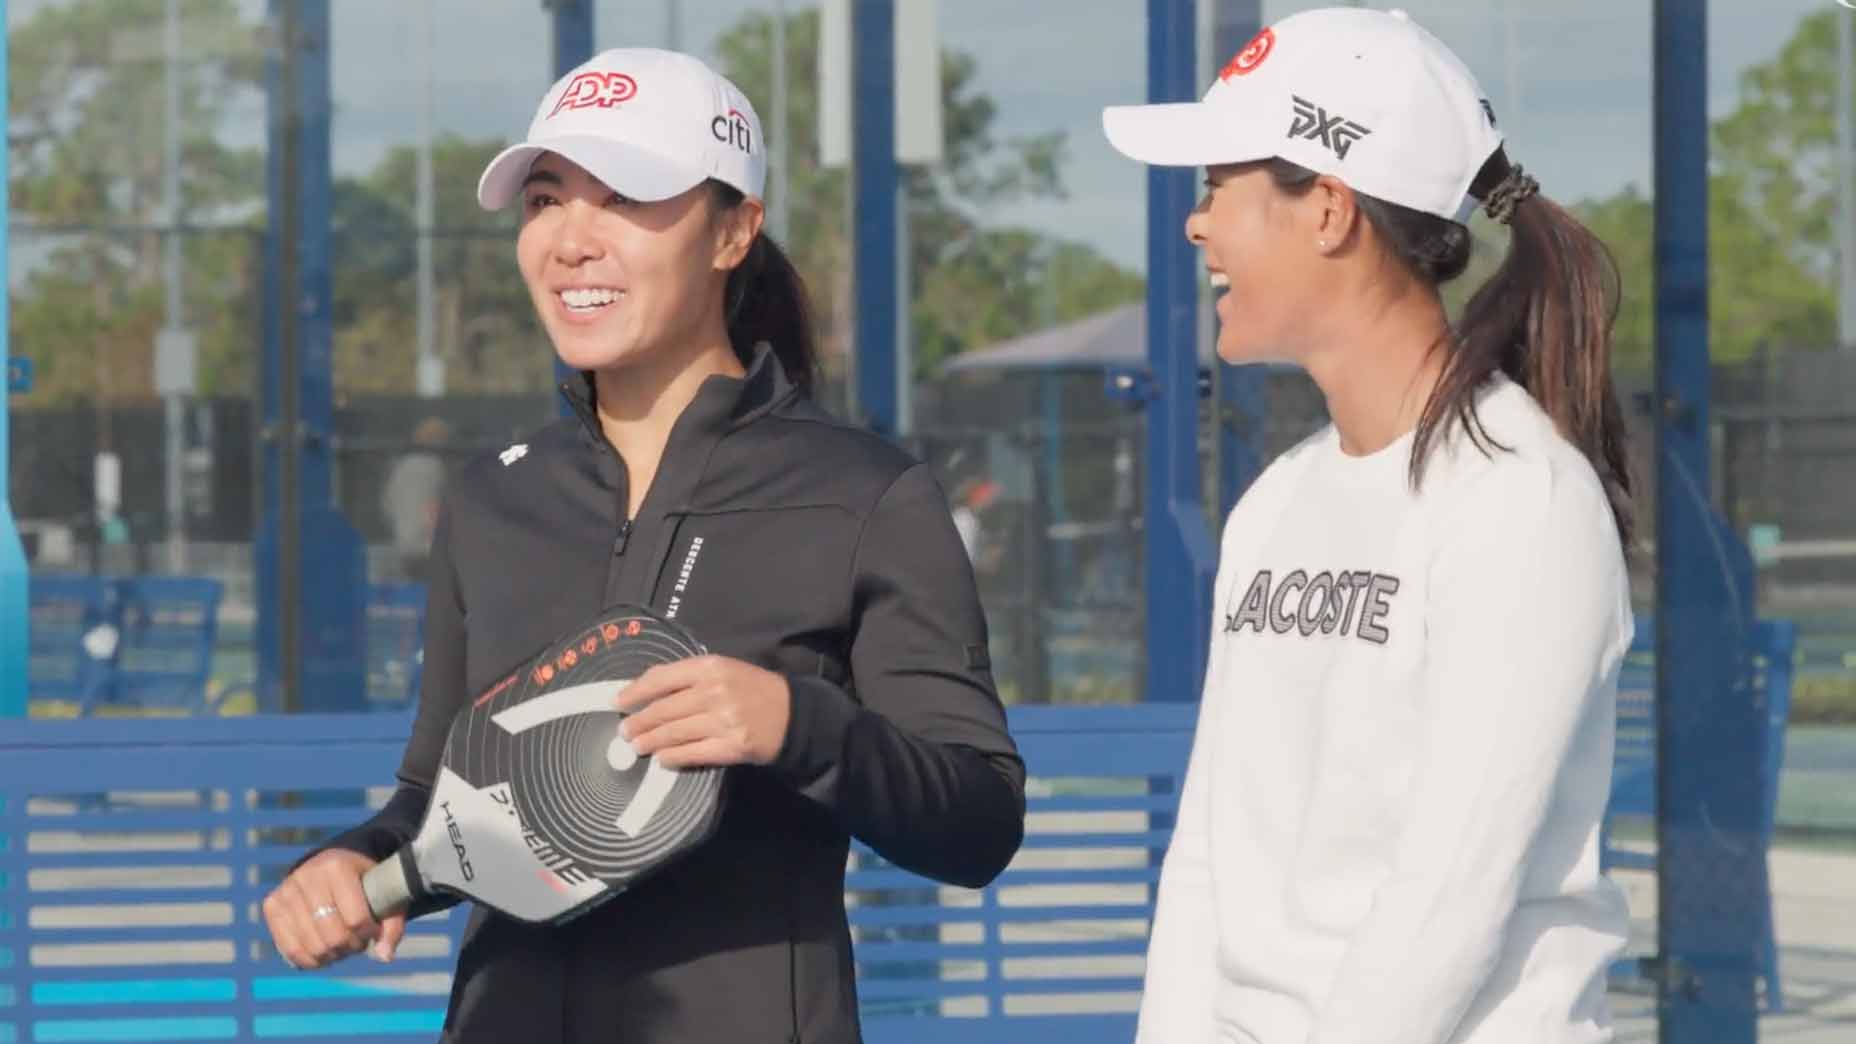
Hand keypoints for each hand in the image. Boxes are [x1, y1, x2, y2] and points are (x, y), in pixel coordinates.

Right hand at [262, 849, 407, 969]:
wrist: (333, 864)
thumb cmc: (365, 883)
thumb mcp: (386, 895)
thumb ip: (391, 926)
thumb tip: (385, 957)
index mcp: (337, 867)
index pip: (356, 919)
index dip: (368, 933)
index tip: (373, 930)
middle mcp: (307, 875)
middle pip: (332, 936)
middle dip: (350, 946)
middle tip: (356, 941)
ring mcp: (286, 890)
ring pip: (311, 946)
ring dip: (331, 955)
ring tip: (341, 945)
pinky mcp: (272, 905)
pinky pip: (288, 949)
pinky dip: (309, 960)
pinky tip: (323, 954)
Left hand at [616, 655, 791, 768]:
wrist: (792, 713)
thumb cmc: (752, 688)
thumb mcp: (723, 669)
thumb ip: (688, 677)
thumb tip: (646, 689)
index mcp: (710, 667)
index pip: (662, 678)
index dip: (636, 691)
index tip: (618, 701)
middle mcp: (714, 692)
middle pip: (664, 709)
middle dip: (639, 722)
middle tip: (624, 732)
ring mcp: (723, 721)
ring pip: (674, 733)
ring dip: (650, 742)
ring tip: (636, 746)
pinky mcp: (731, 746)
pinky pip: (693, 753)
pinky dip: (673, 757)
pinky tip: (662, 759)